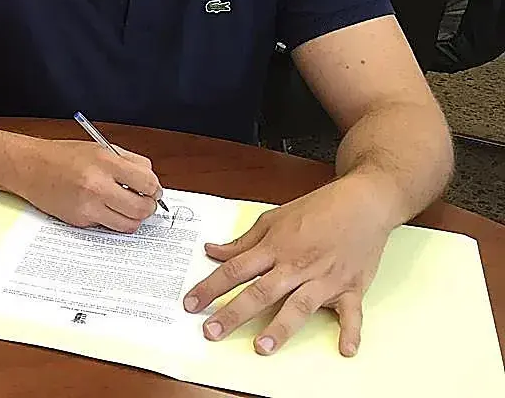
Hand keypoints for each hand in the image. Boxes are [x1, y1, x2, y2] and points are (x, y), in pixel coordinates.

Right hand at [15, 138, 163, 231]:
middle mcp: (98, 185)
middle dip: (148, 207)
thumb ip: (128, 162)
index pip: (147, 182)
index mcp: (105, 162)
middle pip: (141, 208)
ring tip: (126, 207)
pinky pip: (108, 226)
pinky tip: (102, 207)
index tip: (153, 190)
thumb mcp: (99, 148)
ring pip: (128, 224)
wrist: (30, 167)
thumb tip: (151, 181)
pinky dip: (111, 220)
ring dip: (133, 218)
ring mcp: (88, 206)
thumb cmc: (63, 156)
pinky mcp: (80, 220)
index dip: (155, 189)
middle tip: (144, 202)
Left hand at [182, 173, 395, 356]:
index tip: (190, 304)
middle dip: (234, 313)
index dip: (210, 287)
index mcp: (275, 248)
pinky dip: (350, 332)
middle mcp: (296, 265)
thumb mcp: (273, 219)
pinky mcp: (351, 287)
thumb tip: (212, 251)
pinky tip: (345, 350)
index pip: (235, 269)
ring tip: (262, 347)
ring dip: (280, 327)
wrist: (361, 203)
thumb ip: (243, 241)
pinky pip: (351, 313)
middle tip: (212, 331)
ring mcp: (324, 278)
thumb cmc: (317, 209)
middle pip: (260, 291)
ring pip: (299, 305)